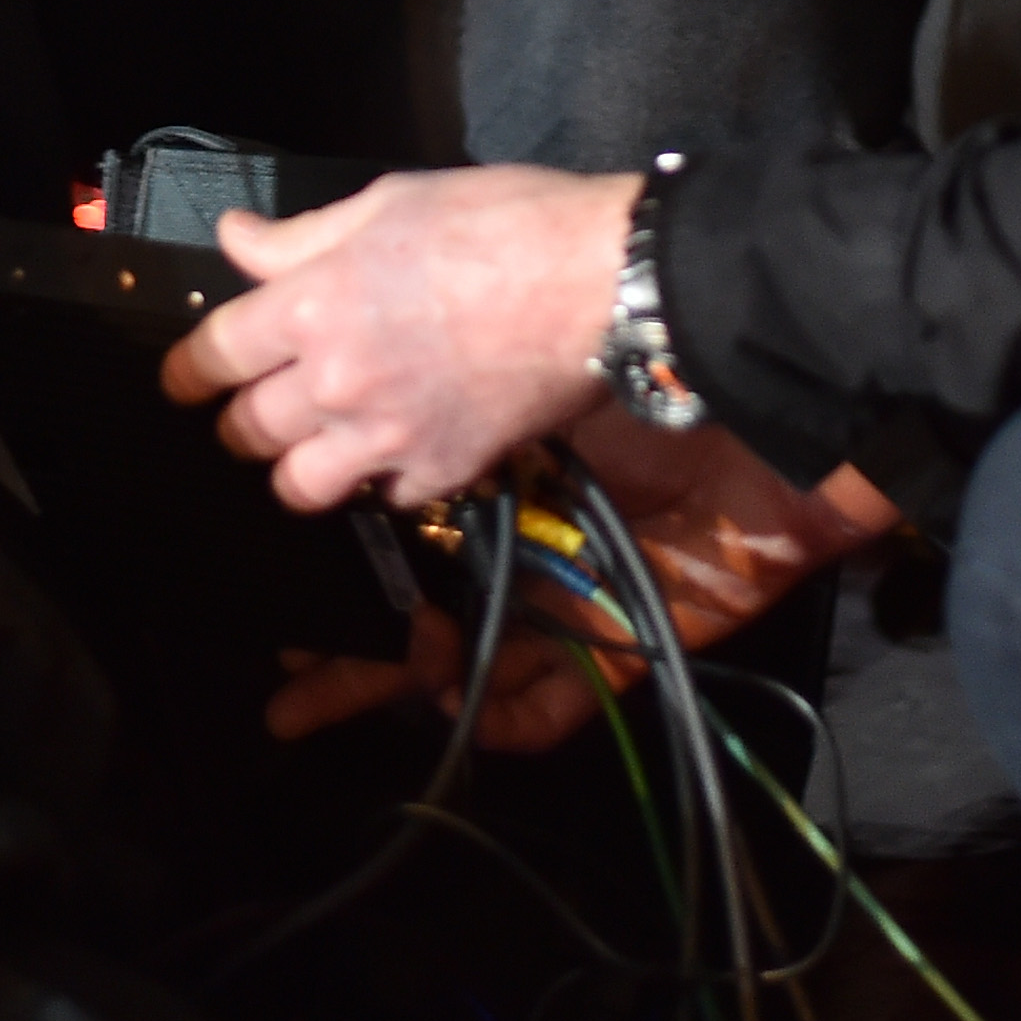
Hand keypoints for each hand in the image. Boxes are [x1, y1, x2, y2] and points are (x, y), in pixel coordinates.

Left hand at [162, 165, 634, 510]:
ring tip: (315, 447)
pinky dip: (383, 481)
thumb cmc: (502, 222)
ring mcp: (391, 434)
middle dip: (240, 422)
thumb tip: (235, 238)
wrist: (602, 281)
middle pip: (249, 429)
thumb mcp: (389, 201)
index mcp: (315, 303)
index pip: (214, 354)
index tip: (181, 382)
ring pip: (300, 485)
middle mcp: (339, 380)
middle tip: (253, 411)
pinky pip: (387, 498)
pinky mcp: (446, 469)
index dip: (186, 373)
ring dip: (298, 466)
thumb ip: (301, 235)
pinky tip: (397, 452)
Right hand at [264, 412, 898, 751]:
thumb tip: (302, 297)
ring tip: (301, 711)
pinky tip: (458, 724)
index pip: (386, 523)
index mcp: (489, 480)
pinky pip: (555, 707)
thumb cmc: (636, 361)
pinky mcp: (617, 643)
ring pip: (459, 666)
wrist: (759, 388)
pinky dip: (510, 722)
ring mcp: (559, 599)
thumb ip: (430, 356)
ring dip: (383, 692)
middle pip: (405, 604)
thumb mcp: (522, 362)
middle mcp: (513, 543)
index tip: (261, 551)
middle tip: (266, 651)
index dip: (326, 537)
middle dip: (336, 639)